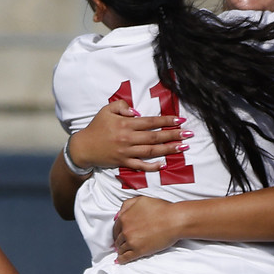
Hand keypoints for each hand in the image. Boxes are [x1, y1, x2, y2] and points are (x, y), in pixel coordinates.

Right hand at [71, 99, 186, 172]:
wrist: (83, 147)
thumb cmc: (96, 126)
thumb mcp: (106, 110)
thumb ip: (122, 107)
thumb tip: (137, 112)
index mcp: (125, 124)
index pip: (150, 122)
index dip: (166, 121)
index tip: (180, 121)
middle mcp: (128, 138)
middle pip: (155, 137)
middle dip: (173, 135)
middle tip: (189, 135)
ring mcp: (126, 152)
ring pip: (151, 151)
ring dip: (168, 150)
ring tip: (183, 148)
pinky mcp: (123, 163)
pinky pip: (140, 166)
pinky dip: (152, 166)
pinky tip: (164, 165)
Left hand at [111, 195, 184, 263]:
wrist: (174, 220)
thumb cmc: (162, 209)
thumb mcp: (141, 200)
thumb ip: (127, 205)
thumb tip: (118, 215)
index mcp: (125, 217)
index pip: (116, 227)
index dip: (117, 231)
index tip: (119, 235)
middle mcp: (126, 229)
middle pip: (118, 238)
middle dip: (119, 241)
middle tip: (120, 244)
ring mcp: (131, 241)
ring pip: (121, 248)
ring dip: (120, 250)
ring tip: (121, 252)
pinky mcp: (139, 251)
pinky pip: (126, 257)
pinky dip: (121, 259)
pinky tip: (120, 260)